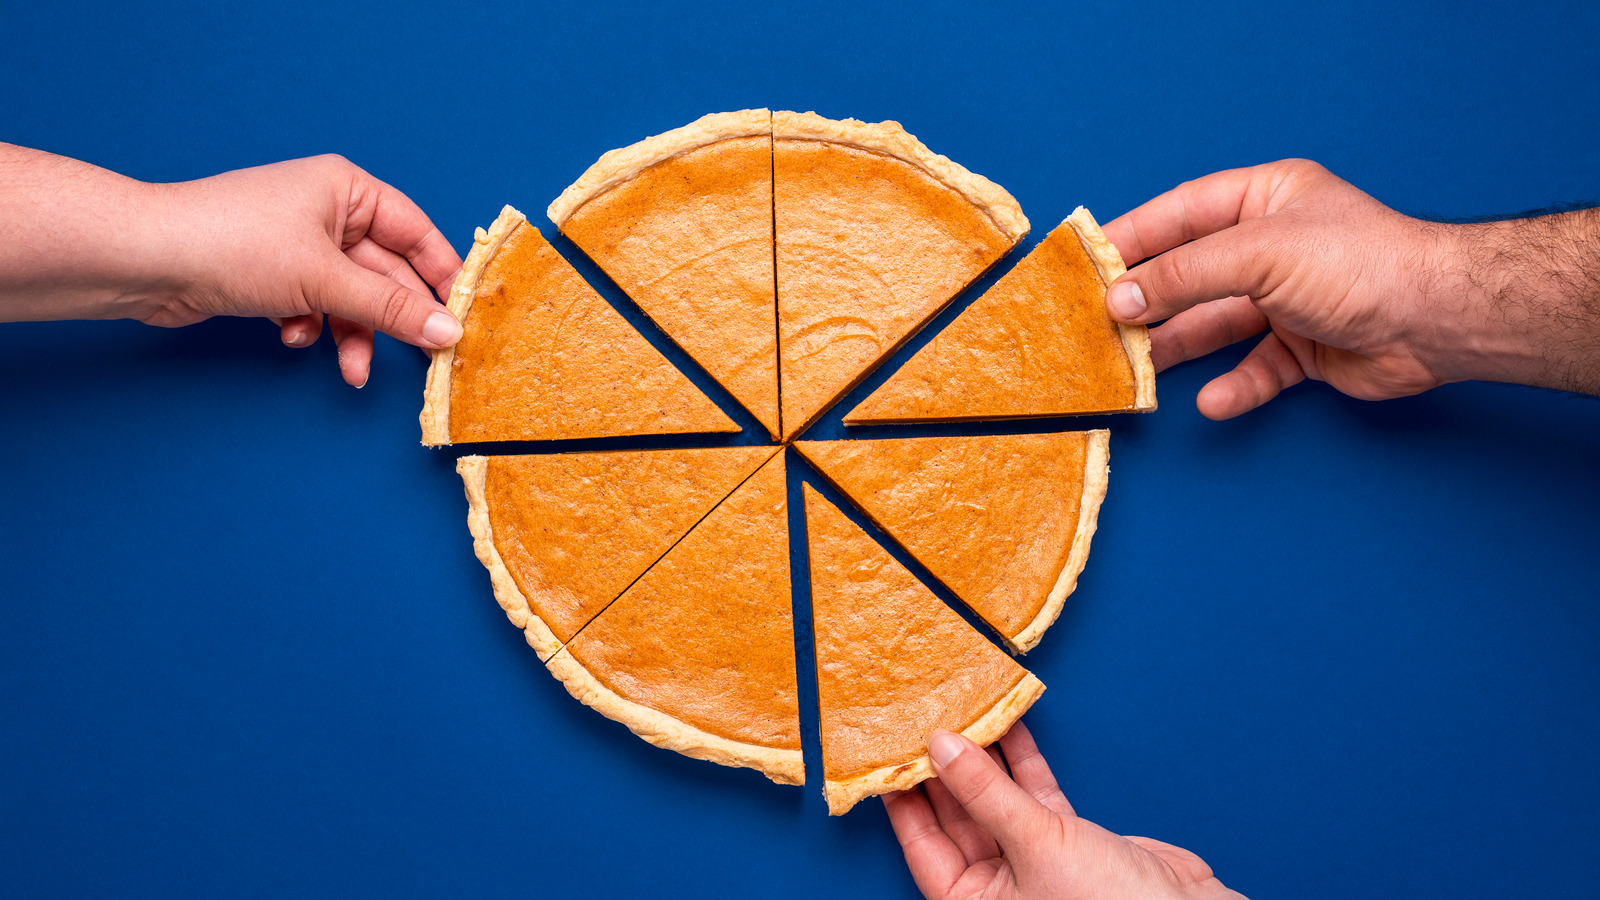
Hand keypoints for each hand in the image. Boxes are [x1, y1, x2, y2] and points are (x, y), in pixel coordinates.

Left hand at [153, 155, 463, 386]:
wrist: (147, 260)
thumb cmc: (234, 243)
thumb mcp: (327, 279)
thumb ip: (392, 309)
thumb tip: (448, 333)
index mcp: (347, 189)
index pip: (417, 232)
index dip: (443, 275)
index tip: (465, 315)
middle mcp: (327, 212)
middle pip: (385, 272)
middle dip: (395, 318)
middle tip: (425, 358)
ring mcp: (299, 246)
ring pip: (351, 298)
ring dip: (353, 334)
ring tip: (350, 371)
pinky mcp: (273, 276)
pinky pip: (315, 307)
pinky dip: (310, 328)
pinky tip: (290, 336)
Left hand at [884, 723, 1245, 899]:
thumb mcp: (1037, 845)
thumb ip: (987, 794)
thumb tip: (941, 746)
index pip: (923, 844)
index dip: (904, 797)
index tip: (889, 750)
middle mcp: (997, 886)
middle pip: (956, 816)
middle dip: (944, 767)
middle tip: (923, 715)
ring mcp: (1032, 861)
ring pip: (995, 800)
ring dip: (984, 756)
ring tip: (963, 707)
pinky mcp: (1068, 841)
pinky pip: (1033, 794)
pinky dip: (1022, 761)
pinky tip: (1008, 723)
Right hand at [1100, 159, 1599, 417]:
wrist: (1438, 319)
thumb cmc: (1360, 264)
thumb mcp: (1257, 255)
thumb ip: (1182, 275)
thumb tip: (1118, 299)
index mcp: (1265, 198)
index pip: (1181, 213)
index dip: (1132, 236)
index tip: (1085, 261)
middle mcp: (1273, 246)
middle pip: (1192, 273)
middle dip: (1148, 301)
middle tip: (1098, 324)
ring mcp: (1288, 299)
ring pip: (1216, 325)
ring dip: (1179, 348)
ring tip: (1135, 370)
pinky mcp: (1305, 348)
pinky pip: (1255, 369)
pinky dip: (1234, 387)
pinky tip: (1213, 402)